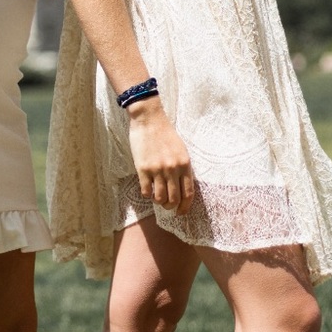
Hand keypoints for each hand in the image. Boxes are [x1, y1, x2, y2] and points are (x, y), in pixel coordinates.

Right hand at [127, 99, 195, 214]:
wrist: (148, 119)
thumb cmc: (165, 133)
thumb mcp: (181, 149)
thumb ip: (182, 167)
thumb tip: (182, 187)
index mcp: (184, 164)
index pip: (188, 193)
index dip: (185, 207)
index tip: (181, 212)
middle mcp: (172, 169)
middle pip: (174, 199)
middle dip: (171, 206)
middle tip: (167, 205)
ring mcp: (157, 169)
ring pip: (160, 198)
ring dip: (159, 201)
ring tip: (156, 197)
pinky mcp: (143, 168)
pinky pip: (146, 191)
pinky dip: (147, 194)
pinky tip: (147, 189)